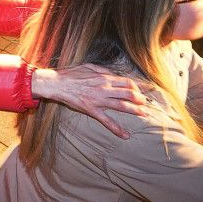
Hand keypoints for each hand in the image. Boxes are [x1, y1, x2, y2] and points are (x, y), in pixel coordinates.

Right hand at [30, 64, 147, 138]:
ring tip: (144, 114)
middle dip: (140, 99)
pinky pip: (107, 121)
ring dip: (135, 111)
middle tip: (146, 104)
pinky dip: (117, 129)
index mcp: (104, 77)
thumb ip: (103, 70)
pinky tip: (126, 135)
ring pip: (122, 106)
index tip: (140, 92)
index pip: (127, 82)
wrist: (56, 84)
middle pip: (129, 94)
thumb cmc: (71, 74)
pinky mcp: (91, 110)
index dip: (136, 87)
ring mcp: (98, 100)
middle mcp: (104, 88)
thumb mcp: (88, 66)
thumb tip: (113, 74)